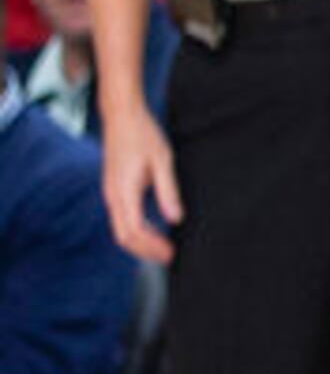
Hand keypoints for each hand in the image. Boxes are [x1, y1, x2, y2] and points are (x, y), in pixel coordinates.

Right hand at [99, 105, 180, 263]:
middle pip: (123, 236)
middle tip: (168, 257)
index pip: (134, 231)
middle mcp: (113, 196)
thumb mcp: (162, 161)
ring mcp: (110, 193)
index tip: (170, 253)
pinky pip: (120, 218)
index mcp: (124, 191)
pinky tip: (152, 231)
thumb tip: (175, 219)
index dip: (151, 247)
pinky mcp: (113, 189)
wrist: (121, 116)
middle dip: (145, 251)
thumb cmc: (143, 135)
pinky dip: (135, 231)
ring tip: (162, 248)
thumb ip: (168, 191)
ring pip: (119, 229)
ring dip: (140, 243)